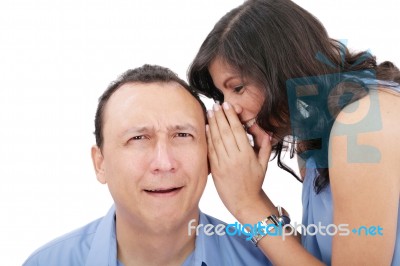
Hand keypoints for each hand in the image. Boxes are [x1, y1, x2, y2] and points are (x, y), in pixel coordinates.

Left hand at [206, 102, 272, 216]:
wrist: (244, 202)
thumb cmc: (255, 181)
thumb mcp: (263, 163)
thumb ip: (264, 145)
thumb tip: (263, 130)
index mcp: (247, 155)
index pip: (237, 130)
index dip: (231, 116)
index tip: (227, 106)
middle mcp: (234, 158)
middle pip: (225, 132)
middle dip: (220, 116)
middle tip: (216, 105)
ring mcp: (223, 163)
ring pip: (216, 139)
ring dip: (212, 124)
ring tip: (210, 112)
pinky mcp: (215, 169)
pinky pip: (211, 150)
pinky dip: (208, 137)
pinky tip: (206, 127)